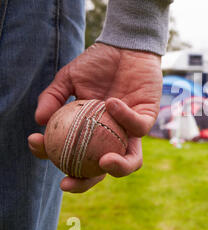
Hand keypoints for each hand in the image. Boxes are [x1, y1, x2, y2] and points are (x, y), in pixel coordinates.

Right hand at [28, 43, 161, 192]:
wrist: (125, 46)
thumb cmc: (98, 63)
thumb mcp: (69, 78)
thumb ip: (53, 97)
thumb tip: (39, 120)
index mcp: (91, 132)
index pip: (74, 156)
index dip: (55, 158)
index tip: (38, 146)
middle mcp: (111, 137)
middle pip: (101, 170)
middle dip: (85, 182)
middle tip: (67, 180)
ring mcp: (130, 131)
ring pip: (131, 160)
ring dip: (118, 168)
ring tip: (103, 162)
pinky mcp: (148, 118)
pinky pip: (138, 127)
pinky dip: (123, 117)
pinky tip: (108, 103)